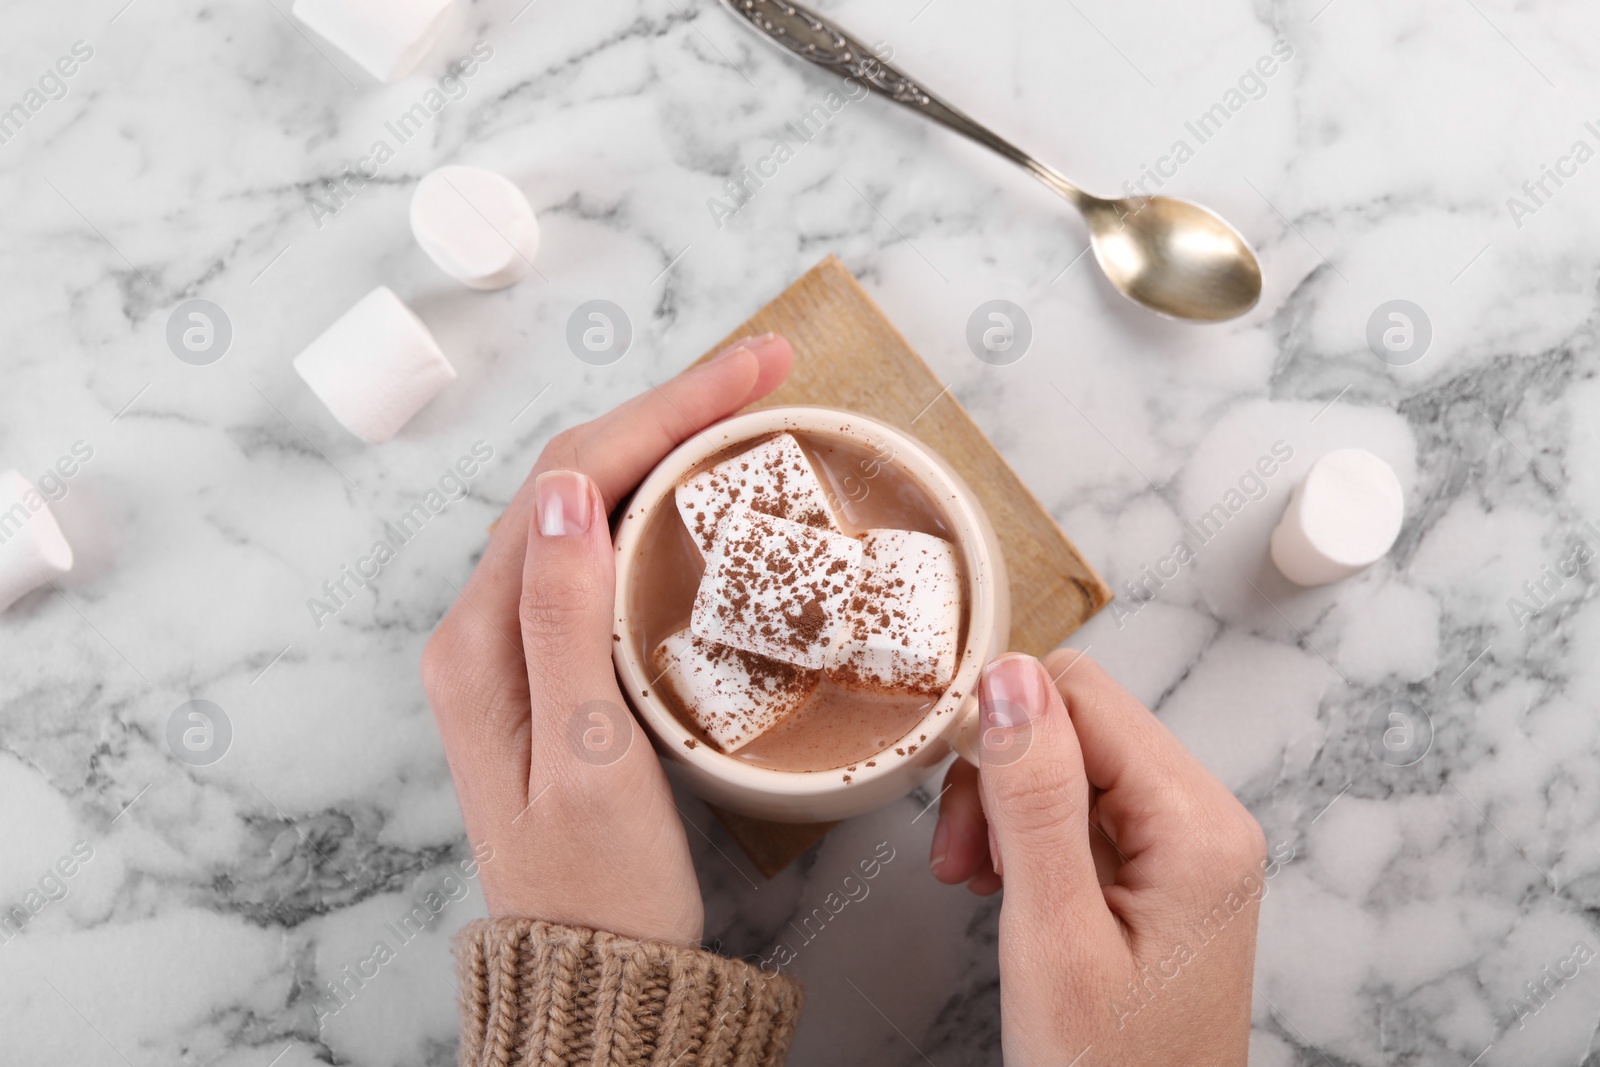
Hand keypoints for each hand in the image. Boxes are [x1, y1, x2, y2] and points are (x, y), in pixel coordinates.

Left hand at [422, 334, 792, 945]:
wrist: (595, 976)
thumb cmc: (601, 889)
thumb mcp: (591, 762)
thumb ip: (565, 625)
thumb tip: (562, 494)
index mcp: (481, 642)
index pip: (569, 481)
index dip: (664, 413)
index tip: (754, 375)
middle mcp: (484, 628)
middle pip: (573, 478)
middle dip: (670, 410)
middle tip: (767, 372)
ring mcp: (516, 644)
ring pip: (587, 506)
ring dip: (661, 445)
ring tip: (745, 408)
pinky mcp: (553, 665)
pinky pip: (598, 553)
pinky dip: (655, 504)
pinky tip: (703, 492)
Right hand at [930, 651, 1266, 1065]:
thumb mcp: (1054, 937)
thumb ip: (1035, 802)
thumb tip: (1008, 676)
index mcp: (1196, 824)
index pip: (1081, 696)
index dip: (1002, 728)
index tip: (950, 800)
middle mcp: (1205, 818)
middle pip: (1076, 724)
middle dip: (1002, 776)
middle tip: (958, 861)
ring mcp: (1187, 846)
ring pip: (1070, 763)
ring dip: (1006, 809)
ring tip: (974, 882)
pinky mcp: (1162, 872)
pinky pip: (1081, 812)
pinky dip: (1027, 838)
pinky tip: (1002, 886)